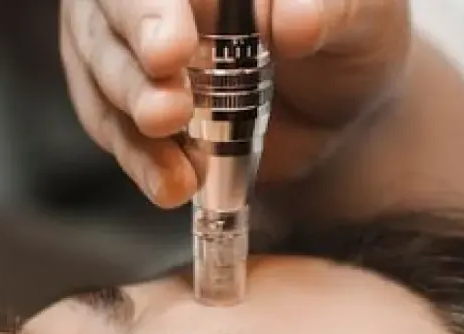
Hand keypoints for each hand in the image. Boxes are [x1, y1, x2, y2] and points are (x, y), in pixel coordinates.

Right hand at [60, 0, 410, 207]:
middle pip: (109, 12)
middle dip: (132, 68)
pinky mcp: (125, 98)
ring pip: (100, 70)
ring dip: (135, 122)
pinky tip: (173, 185)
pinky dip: (141, 162)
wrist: (338, 107)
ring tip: (180, 167)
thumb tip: (294, 19)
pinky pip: (112, 127)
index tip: (172, 51)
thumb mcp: (363, 17)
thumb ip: (331, 9)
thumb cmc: (348, 39)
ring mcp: (129, 40)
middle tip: (168, 113)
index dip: (150, 10)